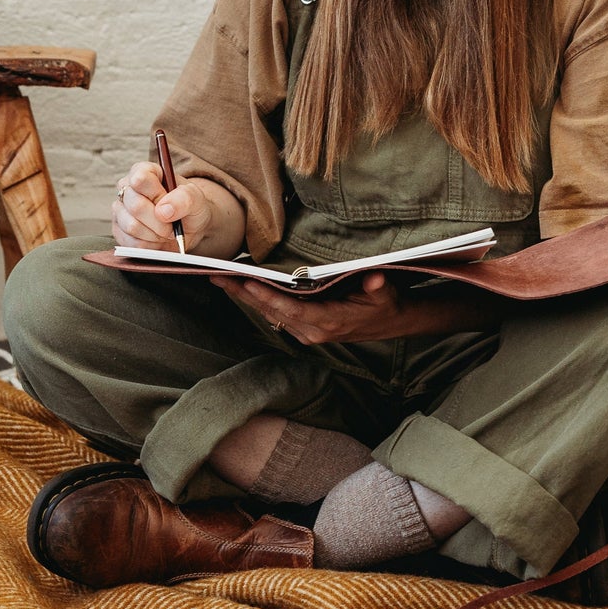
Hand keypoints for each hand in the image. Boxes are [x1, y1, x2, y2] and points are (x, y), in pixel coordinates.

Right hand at [113, 162, 233, 256]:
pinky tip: (156, 239)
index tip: (169, 204)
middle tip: (172, 226)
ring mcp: (120, 210)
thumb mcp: (195, 198)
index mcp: (144, 171)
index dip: (157, 196)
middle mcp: (127, 188)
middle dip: (159, 222)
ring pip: (131, 226)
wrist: (187, 228)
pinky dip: (149, 245)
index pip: (140, 179)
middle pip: (135, 206)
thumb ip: (184, 199)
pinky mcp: (118, 231)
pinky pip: (130, 243)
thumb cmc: (189, 207)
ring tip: (165, 231)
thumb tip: (163, 211)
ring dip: (155, 234)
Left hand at [213, 271, 412, 344]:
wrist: (390, 322)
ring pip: (269, 313)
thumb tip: (374, 278)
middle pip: (272, 311)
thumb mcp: (384, 293)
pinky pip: (275, 314)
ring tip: (221, 278)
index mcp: (329, 322)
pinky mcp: (303, 329)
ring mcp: (306, 332)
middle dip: (243, 293)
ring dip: (244, 297)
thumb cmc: (384, 304)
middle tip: (217, 276)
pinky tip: (241, 288)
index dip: (268, 296)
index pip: (291, 308)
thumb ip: (377, 286)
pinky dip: (257, 301)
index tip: (247, 284)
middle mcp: (312, 331)